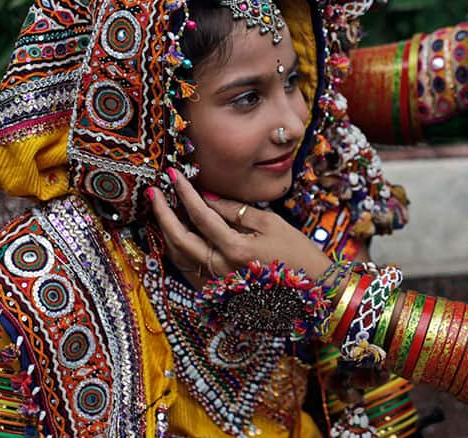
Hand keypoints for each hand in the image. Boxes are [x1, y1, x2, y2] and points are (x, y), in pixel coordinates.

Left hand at [148, 168, 331, 280]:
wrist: (313, 289)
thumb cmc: (297, 252)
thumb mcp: (271, 224)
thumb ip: (236, 211)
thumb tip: (207, 198)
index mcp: (236, 250)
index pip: (201, 216)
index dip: (185, 192)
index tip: (172, 174)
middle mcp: (221, 270)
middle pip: (180, 239)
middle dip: (163, 213)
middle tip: (154, 192)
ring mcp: (217, 285)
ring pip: (179, 257)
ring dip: (166, 232)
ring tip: (160, 211)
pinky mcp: (218, 293)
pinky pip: (188, 270)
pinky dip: (179, 251)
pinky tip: (176, 235)